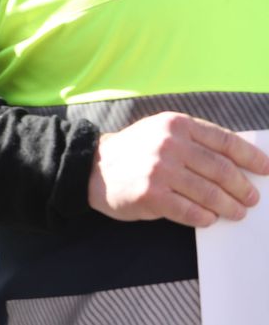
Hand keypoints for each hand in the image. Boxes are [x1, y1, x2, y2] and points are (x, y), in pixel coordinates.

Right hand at [88, 112, 268, 226]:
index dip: (251, 157)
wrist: (91, 167)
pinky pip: (190, 211)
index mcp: (176, 125)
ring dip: (229, 206)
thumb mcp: (160, 133)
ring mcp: (159, 170)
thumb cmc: (133, 152)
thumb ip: (193, 141)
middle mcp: (169, 144)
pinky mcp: (151, 195)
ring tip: (236, 212)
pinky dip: (205, 217)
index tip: (266, 169)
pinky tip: (208, 218)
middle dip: (242, 188)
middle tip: (251, 198)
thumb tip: (238, 162)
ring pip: (210, 193)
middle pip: (222, 170)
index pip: (224, 141)